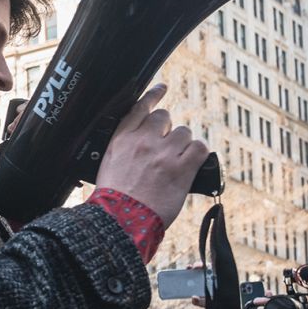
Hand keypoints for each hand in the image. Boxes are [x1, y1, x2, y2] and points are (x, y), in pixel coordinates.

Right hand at [93, 84, 209, 228]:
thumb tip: (138, 145)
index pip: (140, 108)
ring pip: (184, 133)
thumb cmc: (113, 200)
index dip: (153, 95)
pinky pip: (200, 148)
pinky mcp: (181, 168)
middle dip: (167, 130)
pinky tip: (193, 164)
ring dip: (183, 145)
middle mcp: (142, 141)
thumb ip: (123, 150)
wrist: (121, 221)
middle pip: (164, 118)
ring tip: (177, 163)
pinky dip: (198, 155)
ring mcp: (163, 153)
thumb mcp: (107, 167)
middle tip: (166, 149)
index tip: (162, 87)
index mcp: (121, 140)